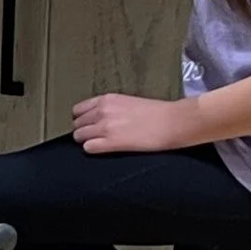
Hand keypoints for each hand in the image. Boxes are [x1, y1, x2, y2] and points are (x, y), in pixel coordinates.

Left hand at [72, 93, 192, 154]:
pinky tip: (103, 149)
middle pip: (77, 124)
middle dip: (84, 130)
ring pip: (79, 136)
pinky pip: (88, 148)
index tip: (87, 125)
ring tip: (98, 143)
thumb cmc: (158, 113)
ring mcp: (105, 127)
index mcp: (107, 99)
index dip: (82, 119)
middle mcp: (102, 111)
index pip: (78, 110)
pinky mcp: (112, 142)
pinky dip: (92, 149)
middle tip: (93, 136)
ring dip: (86, 141)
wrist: (173, 122)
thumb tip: (101, 116)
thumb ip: (111, 108)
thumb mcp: (128, 102)